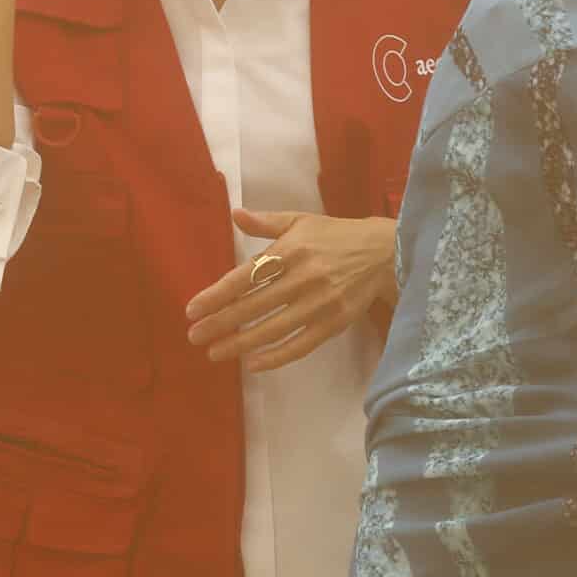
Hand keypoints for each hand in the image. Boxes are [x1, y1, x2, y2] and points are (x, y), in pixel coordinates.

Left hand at [183, 210, 396, 373]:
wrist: (383, 253)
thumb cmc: (333, 236)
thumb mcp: (300, 221)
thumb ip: (266, 222)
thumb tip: (234, 214)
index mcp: (291, 250)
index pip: (246, 276)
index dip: (217, 295)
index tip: (193, 310)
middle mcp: (303, 277)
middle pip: (255, 305)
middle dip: (221, 323)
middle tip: (194, 336)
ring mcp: (320, 303)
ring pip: (274, 329)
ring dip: (241, 343)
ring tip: (215, 352)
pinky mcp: (335, 323)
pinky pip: (301, 345)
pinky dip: (276, 356)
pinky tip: (253, 363)